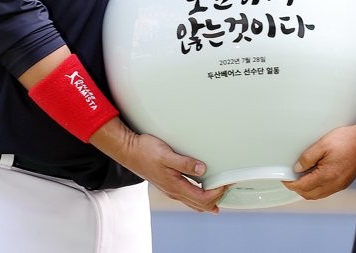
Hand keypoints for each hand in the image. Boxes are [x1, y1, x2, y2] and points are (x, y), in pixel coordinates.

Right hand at [90, 120, 227, 212]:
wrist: (127, 151)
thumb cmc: (145, 151)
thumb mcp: (166, 154)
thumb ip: (185, 163)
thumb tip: (203, 170)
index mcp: (175, 186)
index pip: (202, 198)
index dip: (217, 193)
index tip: (226, 183)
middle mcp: (173, 191)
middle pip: (199, 204)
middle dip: (215, 200)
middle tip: (228, 190)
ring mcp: (170, 189)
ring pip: (192, 202)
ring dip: (207, 202)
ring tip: (219, 198)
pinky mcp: (167, 184)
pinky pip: (186, 196)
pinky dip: (198, 198)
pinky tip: (201, 192)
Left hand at [283, 125, 355, 200]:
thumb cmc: (347, 140)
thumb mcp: (322, 144)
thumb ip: (307, 157)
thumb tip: (298, 168)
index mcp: (326, 176)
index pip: (302, 186)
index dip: (291, 184)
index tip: (285, 178)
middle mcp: (332, 185)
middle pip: (309, 195)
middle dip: (297, 189)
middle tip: (290, 178)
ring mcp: (339, 185)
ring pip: (317, 195)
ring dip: (307, 189)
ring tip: (301, 177)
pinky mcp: (343, 183)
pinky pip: (325, 191)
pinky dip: (316, 188)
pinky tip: (314, 176)